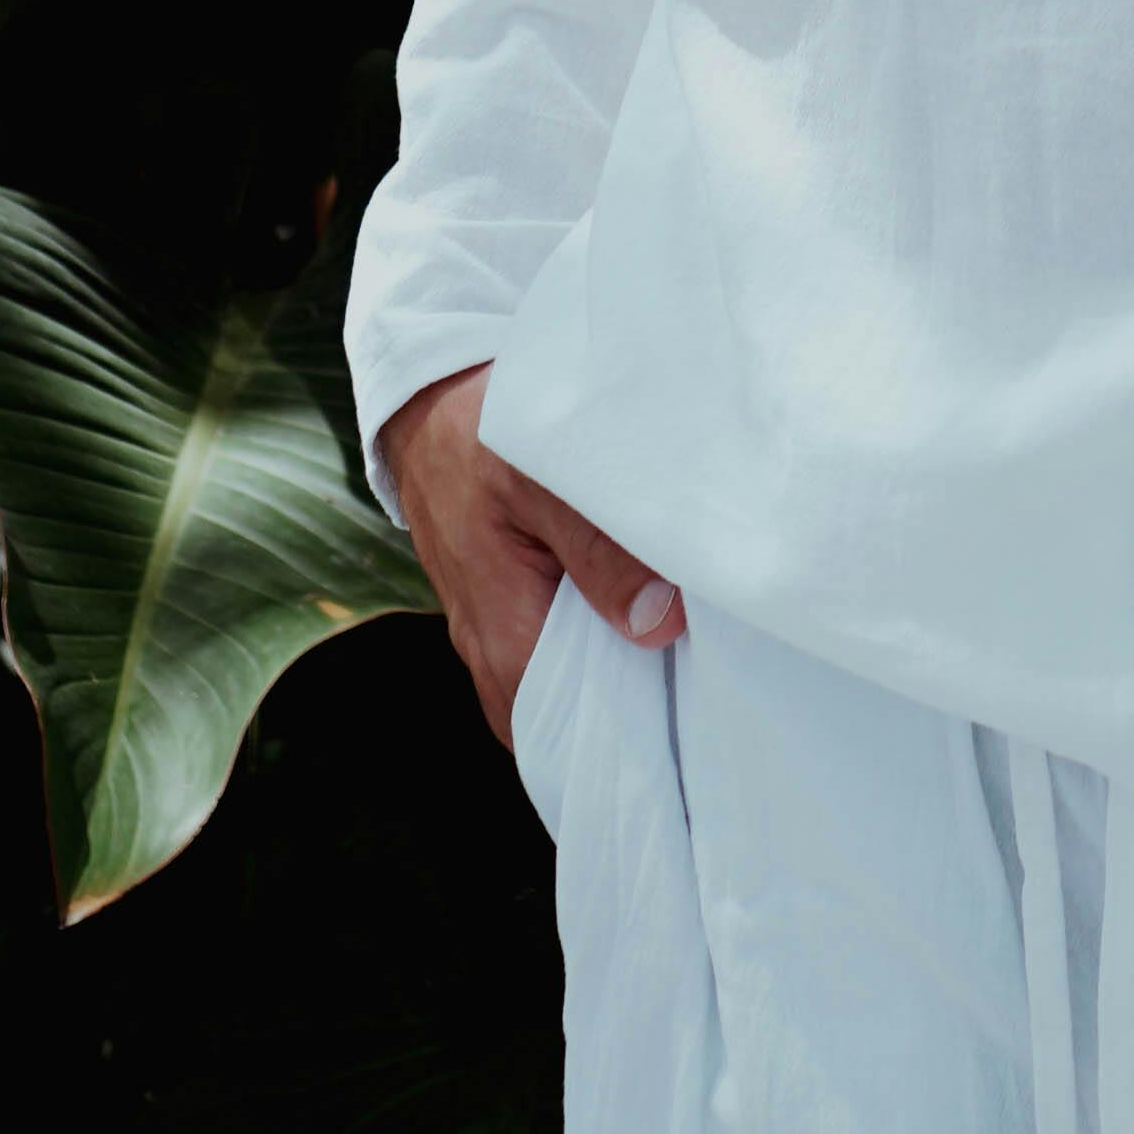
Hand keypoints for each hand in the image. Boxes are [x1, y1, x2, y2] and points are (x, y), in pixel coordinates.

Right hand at [381, 364, 688, 748]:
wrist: (425, 398)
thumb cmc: (477, 431)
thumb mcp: (540, 475)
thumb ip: (598, 549)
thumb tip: (657, 626)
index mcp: (503, 632)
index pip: (569, 729)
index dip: (633, 735)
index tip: (697, 724)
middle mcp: (490, 645)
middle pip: (567, 715)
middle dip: (632, 712)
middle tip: (708, 692)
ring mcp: (492, 624)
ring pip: (560, 680)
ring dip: (615, 674)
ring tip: (688, 659)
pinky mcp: (501, 596)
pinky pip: (551, 644)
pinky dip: (595, 640)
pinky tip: (646, 617)